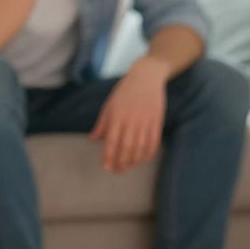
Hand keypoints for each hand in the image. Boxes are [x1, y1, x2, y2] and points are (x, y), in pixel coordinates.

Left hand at [91, 57, 166, 172]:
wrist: (146, 77)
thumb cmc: (124, 91)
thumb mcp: (109, 105)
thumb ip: (102, 124)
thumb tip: (93, 140)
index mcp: (117, 116)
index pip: (111, 141)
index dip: (108, 157)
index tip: (106, 167)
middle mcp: (131, 120)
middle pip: (126, 148)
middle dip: (121, 163)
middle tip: (117, 171)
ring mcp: (145, 121)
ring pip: (140, 148)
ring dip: (134, 161)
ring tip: (128, 166)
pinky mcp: (156, 121)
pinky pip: (153, 142)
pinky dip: (148, 153)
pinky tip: (142, 159)